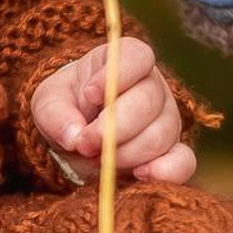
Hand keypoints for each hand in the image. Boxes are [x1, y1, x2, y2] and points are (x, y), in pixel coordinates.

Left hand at [30, 39, 194, 184]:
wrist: (77, 136)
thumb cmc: (66, 108)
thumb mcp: (48, 103)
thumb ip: (55, 114)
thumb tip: (74, 135)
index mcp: (125, 61)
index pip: (137, 57)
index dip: (118, 75)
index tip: (90, 95)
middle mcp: (153, 86)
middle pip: (149, 100)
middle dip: (115, 127)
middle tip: (86, 143)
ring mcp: (166, 119)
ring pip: (160, 133)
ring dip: (126, 153)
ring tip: (98, 161)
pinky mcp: (172, 151)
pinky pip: (183, 161)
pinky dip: (166, 172)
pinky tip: (140, 176)